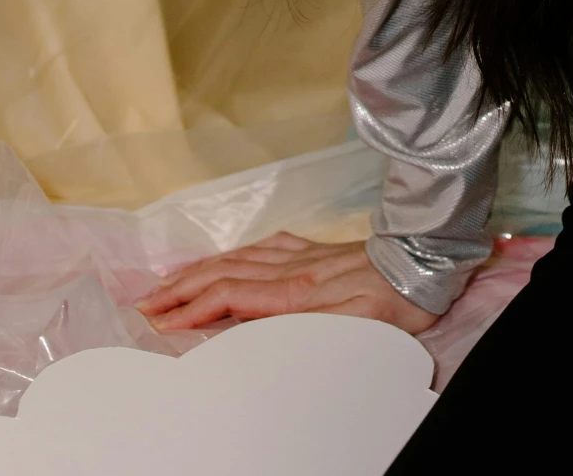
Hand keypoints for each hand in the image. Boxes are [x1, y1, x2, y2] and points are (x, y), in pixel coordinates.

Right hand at [134, 231, 437, 333]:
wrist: (428, 258)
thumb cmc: (397, 300)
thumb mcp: (355, 323)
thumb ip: (305, 322)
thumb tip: (256, 324)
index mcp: (298, 290)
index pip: (231, 296)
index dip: (193, 309)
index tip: (160, 323)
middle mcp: (293, 267)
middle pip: (224, 274)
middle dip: (181, 290)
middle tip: (145, 305)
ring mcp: (303, 254)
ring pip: (238, 258)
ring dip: (199, 271)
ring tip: (168, 283)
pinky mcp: (316, 248)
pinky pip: (264, 247)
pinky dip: (234, 253)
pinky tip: (227, 257)